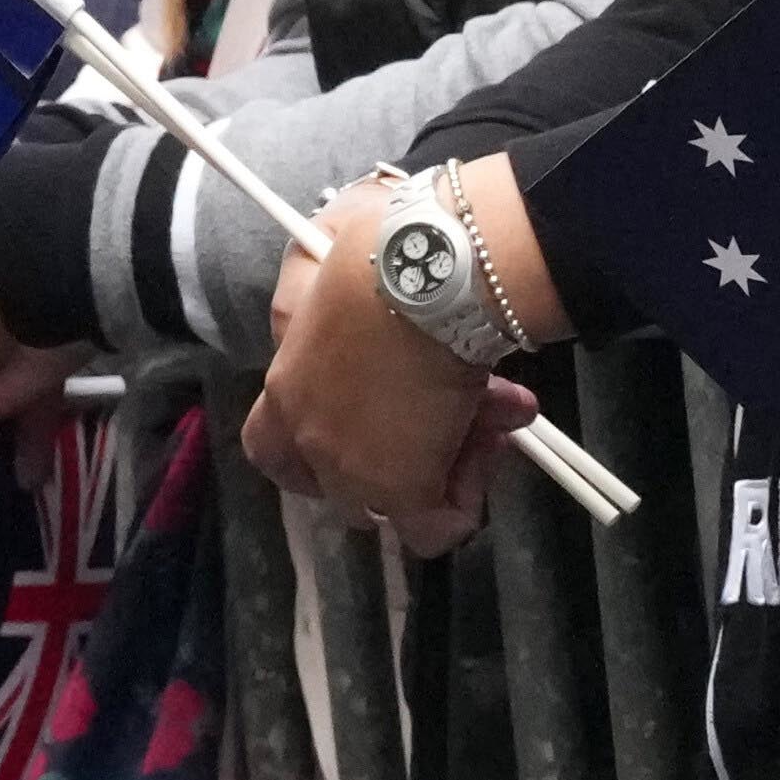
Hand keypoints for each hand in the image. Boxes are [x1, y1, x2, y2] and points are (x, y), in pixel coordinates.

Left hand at [260, 180, 528, 540]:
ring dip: (455, 456)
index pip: (274, 451)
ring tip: (502, 403)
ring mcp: (354, 470)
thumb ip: (304, 302)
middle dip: (404, 451)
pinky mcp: (405, 489)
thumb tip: (307, 321)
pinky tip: (505, 430)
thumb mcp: (315, 260)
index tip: (371, 422)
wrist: (431, 275)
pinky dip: (471, 495)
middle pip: (346, 483)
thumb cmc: (382, 251)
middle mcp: (313, 439)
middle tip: (452, 412)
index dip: (321, 450)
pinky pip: (438, 527)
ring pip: (399, 503)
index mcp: (286, 387)